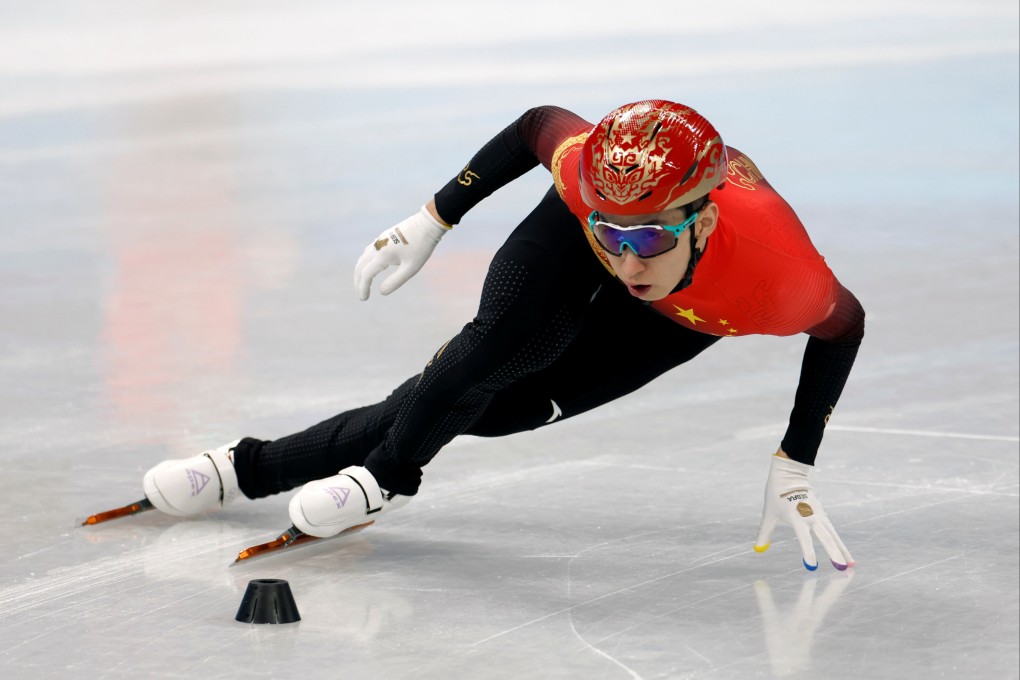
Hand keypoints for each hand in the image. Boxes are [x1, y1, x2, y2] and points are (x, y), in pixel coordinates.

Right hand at [354, 204, 449, 299]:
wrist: (426, 224)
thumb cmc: (421, 247)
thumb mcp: (411, 268)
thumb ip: (395, 281)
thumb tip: (381, 292)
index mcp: (382, 255)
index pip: (366, 275)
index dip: (363, 288)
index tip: (364, 299)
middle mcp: (377, 247)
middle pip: (360, 266)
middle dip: (358, 282)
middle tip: (362, 294)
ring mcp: (379, 241)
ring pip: (363, 258)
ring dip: (361, 272)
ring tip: (364, 283)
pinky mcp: (383, 237)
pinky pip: (368, 252)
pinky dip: (366, 263)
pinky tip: (371, 268)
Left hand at [754, 453, 853, 570]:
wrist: (790, 474)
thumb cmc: (776, 494)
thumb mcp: (769, 514)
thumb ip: (764, 533)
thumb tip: (758, 549)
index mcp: (797, 518)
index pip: (804, 538)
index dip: (808, 552)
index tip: (812, 566)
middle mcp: (811, 517)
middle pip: (825, 538)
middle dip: (834, 553)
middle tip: (842, 568)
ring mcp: (818, 514)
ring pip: (833, 534)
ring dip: (842, 549)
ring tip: (851, 564)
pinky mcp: (822, 512)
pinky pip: (831, 529)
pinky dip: (838, 541)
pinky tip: (844, 552)